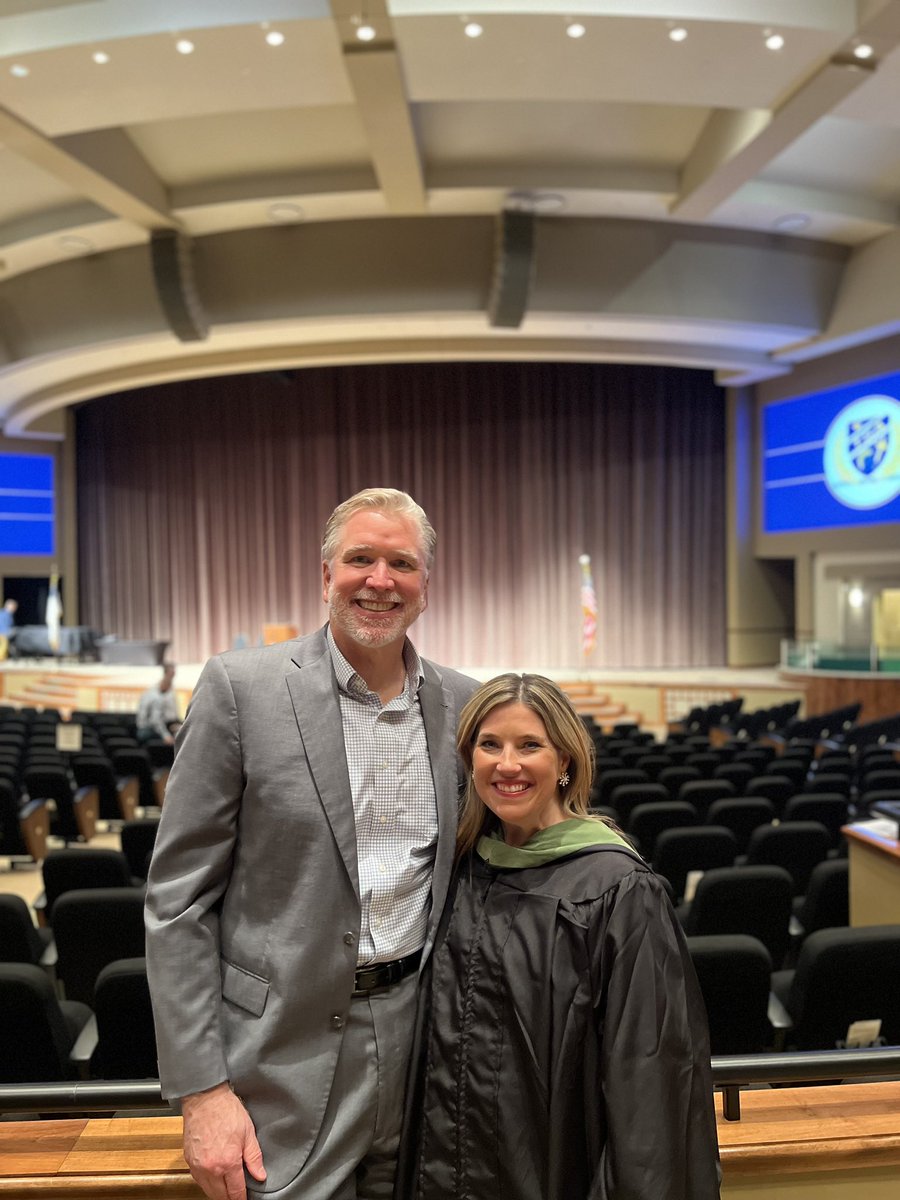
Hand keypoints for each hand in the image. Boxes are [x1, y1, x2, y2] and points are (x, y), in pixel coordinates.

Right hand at [181, 1082, 266, 1199]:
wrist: (204, 1098)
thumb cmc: (226, 1111)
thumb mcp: (248, 1132)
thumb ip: (254, 1157)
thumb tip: (260, 1175)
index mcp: (228, 1162)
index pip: (236, 1192)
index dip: (242, 1198)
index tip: (245, 1199)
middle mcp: (210, 1168)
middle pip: (220, 1196)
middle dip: (230, 1198)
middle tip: (237, 1194)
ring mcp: (197, 1166)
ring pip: (208, 1191)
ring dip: (218, 1193)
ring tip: (227, 1188)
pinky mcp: (188, 1160)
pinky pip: (198, 1180)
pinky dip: (206, 1183)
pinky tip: (214, 1178)